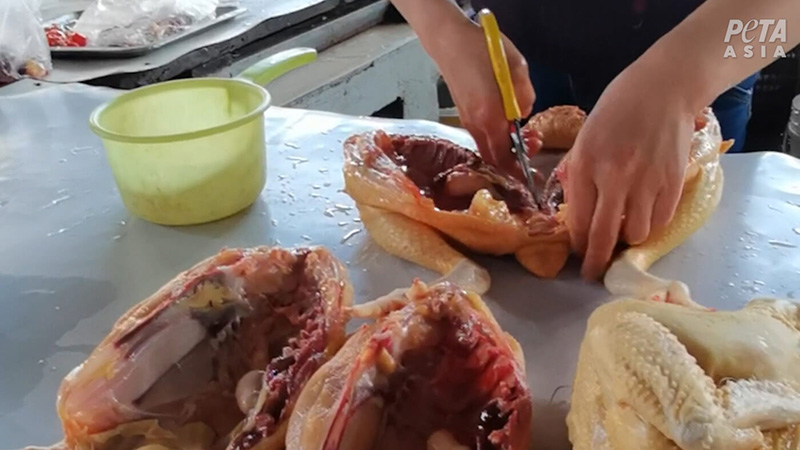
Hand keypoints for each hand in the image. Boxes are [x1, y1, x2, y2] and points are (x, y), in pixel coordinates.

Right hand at [428, 20, 539, 175]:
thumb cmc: (483, 49)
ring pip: (487, 147)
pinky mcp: (463, 113)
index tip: (532, 168)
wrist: (450, 41)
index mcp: (490, 115)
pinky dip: (495, 136)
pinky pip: (481, 134)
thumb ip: (524, 96)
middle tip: (531, 142)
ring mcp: (467, 119)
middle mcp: (476, 123)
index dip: (518, 169)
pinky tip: (505, 120)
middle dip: (513, 159)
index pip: (504, 156)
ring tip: (520, 128)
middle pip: (494, 158)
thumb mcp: (517, 67)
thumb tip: (523, 114)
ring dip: (505, 146)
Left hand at [565, 63, 694, 279]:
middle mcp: (614, 177)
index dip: (577, 244)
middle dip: (595, 262)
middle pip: (604, 236)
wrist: (664, 89)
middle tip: (592, 274)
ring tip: (622, 234)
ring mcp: (646, 181)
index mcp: (586, 164)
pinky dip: (651, 226)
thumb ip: (578, 174)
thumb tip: (574, 211)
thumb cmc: (617, 109)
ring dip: (627, 240)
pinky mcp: (673, 182)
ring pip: (635, 234)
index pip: (578, 220)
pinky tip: (644, 217)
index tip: (576, 256)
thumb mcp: (585, 138)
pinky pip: (660, 221)